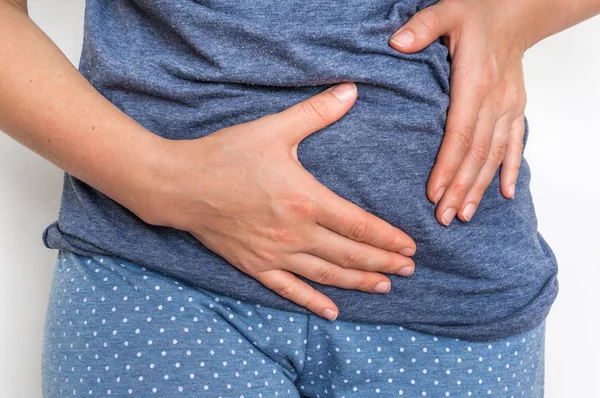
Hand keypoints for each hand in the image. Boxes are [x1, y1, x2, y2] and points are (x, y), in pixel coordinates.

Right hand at [144, 83, 416, 320]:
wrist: (179, 185)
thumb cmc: (226, 155)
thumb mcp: (274, 129)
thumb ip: (316, 113)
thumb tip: (351, 90)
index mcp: (306, 200)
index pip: (359, 225)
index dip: (388, 238)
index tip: (411, 247)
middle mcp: (296, 233)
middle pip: (350, 255)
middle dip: (383, 263)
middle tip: (410, 270)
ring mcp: (275, 254)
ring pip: (327, 275)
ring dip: (359, 282)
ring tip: (384, 287)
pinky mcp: (255, 266)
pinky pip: (289, 290)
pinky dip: (313, 302)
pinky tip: (332, 313)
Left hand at [388, 0, 529, 225]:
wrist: (516, 11)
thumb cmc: (477, 13)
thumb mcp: (446, 11)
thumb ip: (421, 27)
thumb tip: (396, 43)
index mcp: (474, 82)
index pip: (459, 133)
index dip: (447, 165)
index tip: (434, 193)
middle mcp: (495, 99)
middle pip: (477, 152)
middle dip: (461, 187)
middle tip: (444, 217)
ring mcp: (509, 106)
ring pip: (496, 154)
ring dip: (481, 186)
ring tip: (465, 214)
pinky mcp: (516, 108)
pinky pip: (516, 143)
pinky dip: (510, 169)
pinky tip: (504, 194)